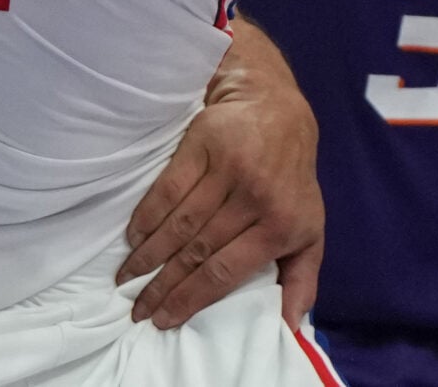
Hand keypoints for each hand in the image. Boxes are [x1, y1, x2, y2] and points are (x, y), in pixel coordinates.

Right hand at [119, 38, 323, 330]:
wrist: (276, 110)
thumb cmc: (292, 180)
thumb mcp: (311, 232)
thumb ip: (303, 280)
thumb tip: (290, 328)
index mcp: (281, 227)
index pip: (226, 271)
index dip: (191, 297)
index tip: (165, 319)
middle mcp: (255, 200)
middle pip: (198, 251)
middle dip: (163, 285)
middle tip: (138, 309)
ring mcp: (228, 169)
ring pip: (180, 222)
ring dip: (149, 254)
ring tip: (127, 278)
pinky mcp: (204, 144)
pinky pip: (169, 187)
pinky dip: (147, 215)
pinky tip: (134, 237)